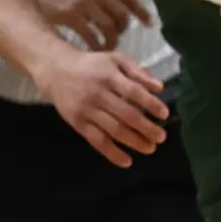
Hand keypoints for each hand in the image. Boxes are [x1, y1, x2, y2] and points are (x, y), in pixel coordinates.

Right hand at [26, 0, 153, 51]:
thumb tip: (124, 14)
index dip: (140, 11)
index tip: (149, 24)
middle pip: (121, 15)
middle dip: (122, 30)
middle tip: (116, 37)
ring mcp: (82, 3)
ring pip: (109, 27)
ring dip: (111, 41)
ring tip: (107, 47)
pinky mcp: (71, 15)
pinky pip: (92, 35)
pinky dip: (97, 45)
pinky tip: (95, 50)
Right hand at [32, 50, 168, 167]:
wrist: (56, 71)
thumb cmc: (92, 66)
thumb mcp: (115, 59)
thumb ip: (137, 71)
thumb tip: (159, 87)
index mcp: (109, 76)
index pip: (133, 92)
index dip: (150, 103)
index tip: (164, 114)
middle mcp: (98, 94)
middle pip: (126, 114)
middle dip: (147, 128)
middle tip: (161, 137)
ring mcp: (87, 110)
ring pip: (114, 130)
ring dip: (134, 142)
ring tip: (150, 148)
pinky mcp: (78, 123)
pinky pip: (96, 141)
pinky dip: (112, 153)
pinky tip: (127, 161)